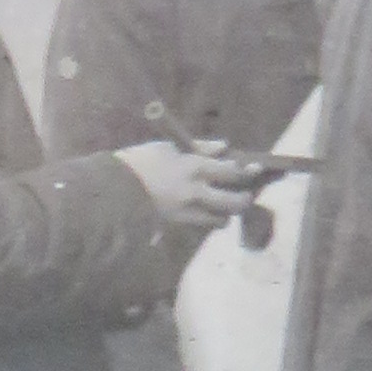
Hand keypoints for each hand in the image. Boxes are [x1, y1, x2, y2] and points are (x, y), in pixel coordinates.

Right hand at [117, 133, 265, 228]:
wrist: (115, 188)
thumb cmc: (141, 161)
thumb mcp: (170, 147)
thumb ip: (200, 147)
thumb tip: (224, 146)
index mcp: (193, 167)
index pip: (230, 171)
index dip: (246, 171)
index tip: (256, 169)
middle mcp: (194, 192)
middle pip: (231, 201)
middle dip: (244, 199)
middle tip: (247, 195)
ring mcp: (186, 210)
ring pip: (219, 219)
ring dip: (227, 213)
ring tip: (227, 207)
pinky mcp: (177, 223)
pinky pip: (202, 224)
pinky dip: (209, 219)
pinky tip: (208, 213)